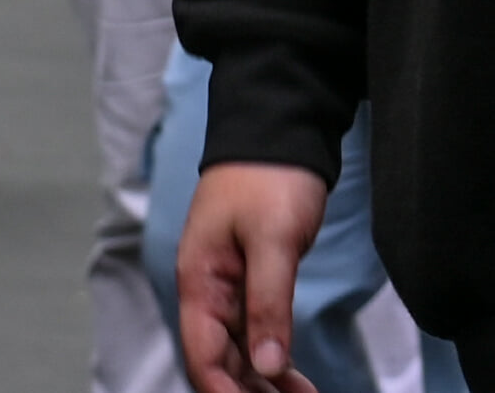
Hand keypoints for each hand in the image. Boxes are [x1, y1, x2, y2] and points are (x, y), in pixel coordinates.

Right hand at [176, 162, 331, 392]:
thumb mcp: (273, 240)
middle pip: (220, 358)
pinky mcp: (253, 278)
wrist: (282, 127)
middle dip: (248, 389)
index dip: (225, 390)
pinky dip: (274, 356)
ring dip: (264, 379)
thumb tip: (265, 365)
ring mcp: (230, 285)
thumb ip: (268, 304)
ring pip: (240, 349)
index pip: (203, 352)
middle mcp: (209, 288)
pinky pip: (257, 330)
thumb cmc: (270, 175)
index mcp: (200, 279)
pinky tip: (293, 379)